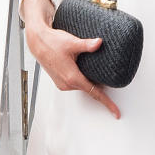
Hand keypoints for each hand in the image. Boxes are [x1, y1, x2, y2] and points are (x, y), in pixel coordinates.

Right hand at [20, 0, 119, 118]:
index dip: (107, 103)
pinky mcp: (60, 81)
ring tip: (89, 65)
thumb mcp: (72, 43)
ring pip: (83, 85)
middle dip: (99, 83)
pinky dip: (82, 78)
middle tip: (105, 71)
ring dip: (89, 79)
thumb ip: (87, 45)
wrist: (38, 42)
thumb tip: (99, 43)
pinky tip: (81, 68)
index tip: (116, 112)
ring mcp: (63, 83)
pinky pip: (76, 83)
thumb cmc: (51, 43)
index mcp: (72, 78)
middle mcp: (67, 83)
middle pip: (90, 88)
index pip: (95, 93)